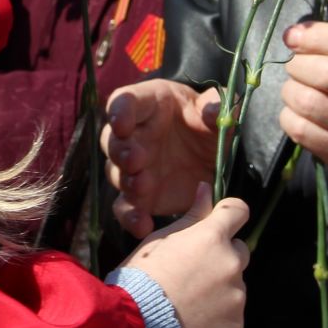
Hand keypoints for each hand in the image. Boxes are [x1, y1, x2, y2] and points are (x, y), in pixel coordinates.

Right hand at [104, 78, 219, 237]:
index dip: (119, 112)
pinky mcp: (140, 196)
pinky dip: (130, 217)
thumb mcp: (215, 109)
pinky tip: (144, 225)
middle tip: (135, 160)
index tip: (122, 123)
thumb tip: (212, 111)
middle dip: (121, 151)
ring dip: (127, 181)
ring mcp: (133, 168)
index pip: (124, 102)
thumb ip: (215, 106)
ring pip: (116, 174)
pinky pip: (126, 207)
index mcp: (148, 104)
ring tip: (143, 187)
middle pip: (112, 141)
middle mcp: (133, 135)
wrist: (211, 155)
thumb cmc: (207, 122)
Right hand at [118, 183, 250, 327]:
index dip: (229, 215)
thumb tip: (207, 189)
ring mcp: (236, 296)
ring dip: (219, 288)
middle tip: (191, 272)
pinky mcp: (236, 325)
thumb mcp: (160, 240)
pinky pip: (232, 314)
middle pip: (239, 251)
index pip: (238, 211)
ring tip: (188, 302)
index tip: (220, 222)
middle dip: (221, 256)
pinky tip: (193, 320)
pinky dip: (218, 315)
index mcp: (212, 237)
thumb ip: (191, 215)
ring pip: (234, 285)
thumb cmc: (141, 277)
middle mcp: (231, 263)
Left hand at [278, 21, 327, 195]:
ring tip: (298, 88)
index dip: (318, 36)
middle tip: (297, 65)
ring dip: (291, 89)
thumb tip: (294, 35)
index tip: (293, 36)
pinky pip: (299, 128)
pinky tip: (299, 111)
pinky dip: (289, 115)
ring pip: (308, 101)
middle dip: (299, 64)